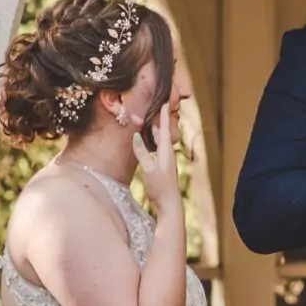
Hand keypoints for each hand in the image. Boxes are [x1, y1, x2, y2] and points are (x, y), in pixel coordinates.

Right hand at [135, 81, 189, 199]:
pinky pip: (159, 149)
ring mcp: (167, 161)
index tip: (165, 101)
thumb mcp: (148, 169)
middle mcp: (168, 155)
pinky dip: (155, 141)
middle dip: (159, 120)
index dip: (163, 115)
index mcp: (166, 152)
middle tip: (158, 107)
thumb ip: (142, 152)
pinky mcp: (164, 167)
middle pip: (164, 133)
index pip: (164, 129)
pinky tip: (152, 142)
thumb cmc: (160, 188)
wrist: (170, 204)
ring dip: (157, 131)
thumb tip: (135, 136)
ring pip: (162, 141)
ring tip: (153, 121)